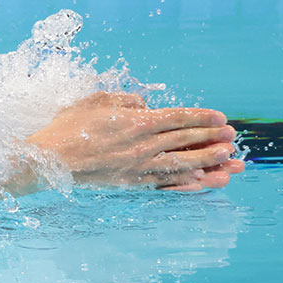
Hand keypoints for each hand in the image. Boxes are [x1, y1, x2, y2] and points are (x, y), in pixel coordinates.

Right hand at [27, 92, 243, 191]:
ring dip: (209, 161)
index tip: (220, 117)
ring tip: (230, 160)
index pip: (178, 117)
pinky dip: (186, 183)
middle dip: (212, 137)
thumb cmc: (68, 126)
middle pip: (185, 140)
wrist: (50, 159)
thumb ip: (124, 99)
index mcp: (136, 121)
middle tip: (232, 136)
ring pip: (183, 163)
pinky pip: (166, 183)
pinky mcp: (131, 184)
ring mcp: (139, 167)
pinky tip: (201, 182)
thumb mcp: (95, 100)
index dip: (201, 117)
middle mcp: (143, 145)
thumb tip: (145, 104)